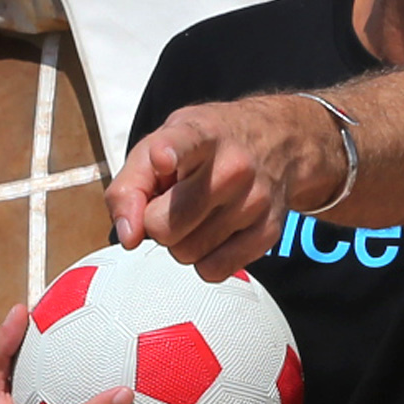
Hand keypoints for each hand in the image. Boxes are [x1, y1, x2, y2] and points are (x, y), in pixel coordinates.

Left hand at [109, 94, 339, 281]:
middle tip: (172, 204)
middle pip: (166, 224)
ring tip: (198, 214)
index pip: (184, 142)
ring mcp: (254, 200)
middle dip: (157, 222)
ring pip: (187, 252)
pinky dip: (205, 259)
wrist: (276, 142)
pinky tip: (215, 232)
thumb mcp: (161, 144)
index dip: (169, 152)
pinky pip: (214, 270)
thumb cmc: (209, 146)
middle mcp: (232, 165)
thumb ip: (130, 186)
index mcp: (201, 134)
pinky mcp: (267, 231)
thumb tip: (127, 235)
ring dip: (182, 242)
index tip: (162, 158)